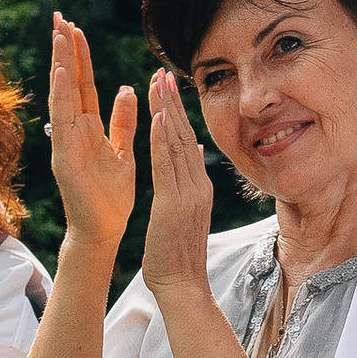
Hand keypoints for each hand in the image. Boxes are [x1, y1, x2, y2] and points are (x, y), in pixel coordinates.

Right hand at [47, 15, 137, 252]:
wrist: (103, 229)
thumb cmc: (110, 195)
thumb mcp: (122, 150)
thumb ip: (122, 121)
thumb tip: (126, 89)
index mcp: (88, 127)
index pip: (83, 83)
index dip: (79, 55)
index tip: (75, 26)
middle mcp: (73, 130)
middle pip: (68, 82)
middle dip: (64, 49)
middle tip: (59, 16)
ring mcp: (66, 142)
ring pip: (63, 95)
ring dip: (62, 64)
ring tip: (60, 35)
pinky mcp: (65, 157)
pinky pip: (63, 122)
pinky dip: (62, 97)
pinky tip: (62, 74)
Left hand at [139, 70, 217, 302]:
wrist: (182, 285)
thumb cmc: (177, 255)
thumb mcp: (185, 213)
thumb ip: (188, 184)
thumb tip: (192, 156)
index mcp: (198, 188)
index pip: (188, 142)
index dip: (179, 113)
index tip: (169, 87)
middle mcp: (197, 186)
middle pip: (186, 136)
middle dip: (174, 103)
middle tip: (164, 72)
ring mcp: (188, 194)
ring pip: (177, 144)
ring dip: (168, 111)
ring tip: (159, 83)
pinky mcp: (173, 205)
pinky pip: (167, 167)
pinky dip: (163, 141)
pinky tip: (159, 118)